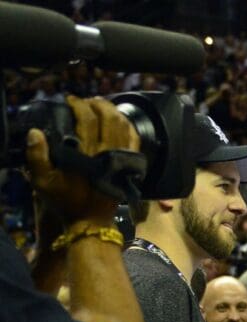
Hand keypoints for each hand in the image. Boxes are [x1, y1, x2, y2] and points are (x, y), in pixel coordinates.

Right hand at [26, 95, 140, 225]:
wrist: (91, 220)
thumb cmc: (66, 200)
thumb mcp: (43, 181)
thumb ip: (37, 156)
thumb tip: (35, 132)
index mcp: (87, 155)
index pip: (88, 120)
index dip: (79, 105)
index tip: (71, 99)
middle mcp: (108, 154)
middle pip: (110, 118)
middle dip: (98, 104)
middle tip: (87, 101)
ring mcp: (122, 160)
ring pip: (124, 126)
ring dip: (113, 111)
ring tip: (101, 106)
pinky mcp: (130, 166)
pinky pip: (135, 140)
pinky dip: (128, 125)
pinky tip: (119, 120)